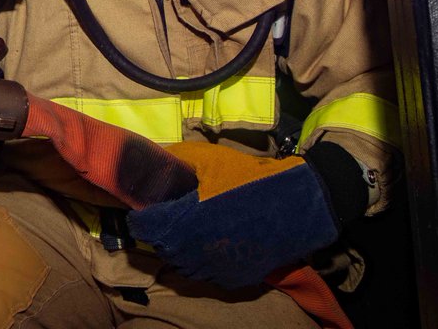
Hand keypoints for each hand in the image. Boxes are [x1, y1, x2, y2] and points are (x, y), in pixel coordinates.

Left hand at [127, 141, 364, 288]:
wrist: (296, 204)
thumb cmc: (249, 178)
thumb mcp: (209, 158)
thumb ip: (177, 158)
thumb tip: (155, 158)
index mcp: (183, 221)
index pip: (144, 228)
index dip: (140, 216)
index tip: (143, 207)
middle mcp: (194, 251)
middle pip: (160, 247)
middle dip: (159, 232)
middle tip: (165, 215)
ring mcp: (214, 268)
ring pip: (181, 265)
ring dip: (177, 248)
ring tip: (185, 228)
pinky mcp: (233, 278)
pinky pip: (205, 273)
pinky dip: (199, 260)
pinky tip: (207, 242)